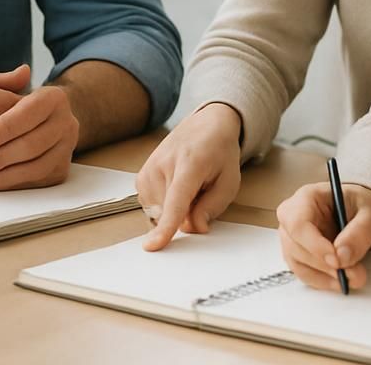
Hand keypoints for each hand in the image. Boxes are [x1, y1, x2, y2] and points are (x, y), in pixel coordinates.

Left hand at [0, 52, 78, 190]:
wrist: (44, 124)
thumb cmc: (13, 106)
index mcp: (53, 97)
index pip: (25, 114)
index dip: (1, 130)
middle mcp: (67, 121)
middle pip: (32, 143)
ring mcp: (68, 147)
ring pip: (37, 165)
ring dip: (4, 175)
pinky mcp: (62, 169)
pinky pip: (38, 180)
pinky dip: (12, 184)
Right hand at [135, 102, 243, 250]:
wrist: (205, 126)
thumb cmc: (219, 152)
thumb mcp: (229, 181)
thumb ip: (213, 208)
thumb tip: (192, 228)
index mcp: (189, 164)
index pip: (175, 202)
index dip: (165, 227)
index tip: (152, 245)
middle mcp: (163, 165)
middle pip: (170, 213)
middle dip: (187, 214)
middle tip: (201, 192)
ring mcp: (148, 169)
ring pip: (160, 213)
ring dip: (176, 210)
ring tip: (189, 187)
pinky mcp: (140, 176)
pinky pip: (152, 207)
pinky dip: (166, 205)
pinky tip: (176, 188)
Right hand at [276, 180, 370, 291]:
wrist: (359, 212)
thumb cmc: (360, 205)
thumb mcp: (369, 213)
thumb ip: (359, 233)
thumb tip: (343, 256)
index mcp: (306, 198)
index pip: (298, 224)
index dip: (315, 246)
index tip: (337, 261)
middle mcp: (292, 217)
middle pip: (296, 246)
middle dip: (326, 265)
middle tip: (354, 273)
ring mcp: (292, 237)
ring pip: (298, 263)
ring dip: (325, 276)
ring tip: (352, 278)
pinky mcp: (297, 254)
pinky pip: (303, 273)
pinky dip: (322, 281)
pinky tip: (340, 281)